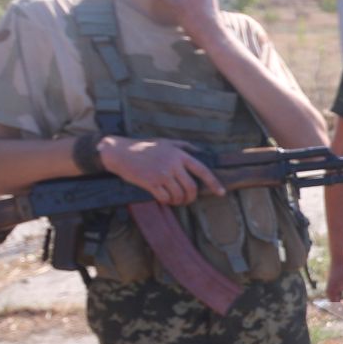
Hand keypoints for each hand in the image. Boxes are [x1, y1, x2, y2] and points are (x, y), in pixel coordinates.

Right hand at [100, 137, 222, 205]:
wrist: (120, 153)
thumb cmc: (143, 147)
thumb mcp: (166, 142)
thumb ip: (184, 146)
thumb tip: (201, 153)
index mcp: (179, 154)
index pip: (202, 170)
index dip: (214, 183)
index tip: (222, 193)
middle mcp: (173, 164)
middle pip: (191, 188)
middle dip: (191, 198)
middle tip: (187, 200)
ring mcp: (162, 174)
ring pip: (179, 195)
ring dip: (179, 201)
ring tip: (174, 199)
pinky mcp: (150, 183)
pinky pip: (165, 198)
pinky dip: (167, 201)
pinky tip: (163, 198)